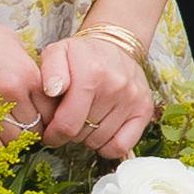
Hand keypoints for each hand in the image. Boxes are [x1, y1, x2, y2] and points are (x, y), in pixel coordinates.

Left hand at [33, 24, 160, 155]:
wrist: (116, 46)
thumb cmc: (82, 56)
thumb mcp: (57, 53)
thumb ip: (49, 72)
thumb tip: (52, 90)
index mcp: (91, 74)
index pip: (67, 124)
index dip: (53, 134)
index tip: (50, 132)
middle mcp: (115, 87)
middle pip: (81, 135)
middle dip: (69, 133)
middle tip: (68, 120)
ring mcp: (133, 99)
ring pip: (99, 141)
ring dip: (87, 138)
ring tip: (85, 120)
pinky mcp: (144, 110)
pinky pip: (121, 147)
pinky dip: (107, 147)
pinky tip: (101, 132)